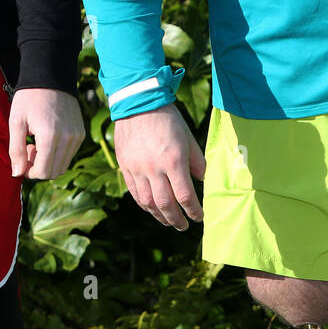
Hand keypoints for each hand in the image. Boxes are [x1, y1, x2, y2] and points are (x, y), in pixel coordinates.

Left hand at [9, 88, 83, 179]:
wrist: (51, 76)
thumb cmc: (29, 97)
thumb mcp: (16, 122)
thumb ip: (15, 150)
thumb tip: (17, 174)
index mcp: (50, 136)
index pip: (42, 172)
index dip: (29, 172)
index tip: (22, 157)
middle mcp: (67, 139)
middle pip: (53, 173)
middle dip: (38, 168)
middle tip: (29, 148)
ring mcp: (76, 137)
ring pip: (62, 166)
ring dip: (48, 162)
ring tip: (38, 143)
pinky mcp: (81, 134)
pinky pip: (69, 156)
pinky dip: (57, 154)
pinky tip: (48, 138)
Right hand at [113, 104, 205, 229]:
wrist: (138, 102)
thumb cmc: (168, 119)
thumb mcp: (188, 137)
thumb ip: (196, 161)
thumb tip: (202, 180)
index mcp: (173, 161)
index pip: (185, 196)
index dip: (193, 211)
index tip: (199, 217)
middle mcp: (154, 168)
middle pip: (166, 205)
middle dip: (176, 219)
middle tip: (184, 226)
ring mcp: (137, 169)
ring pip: (148, 203)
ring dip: (160, 216)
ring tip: (168, 221)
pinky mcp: (125, 167)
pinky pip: (135, 193)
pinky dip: (145, 205)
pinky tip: (153, 209)